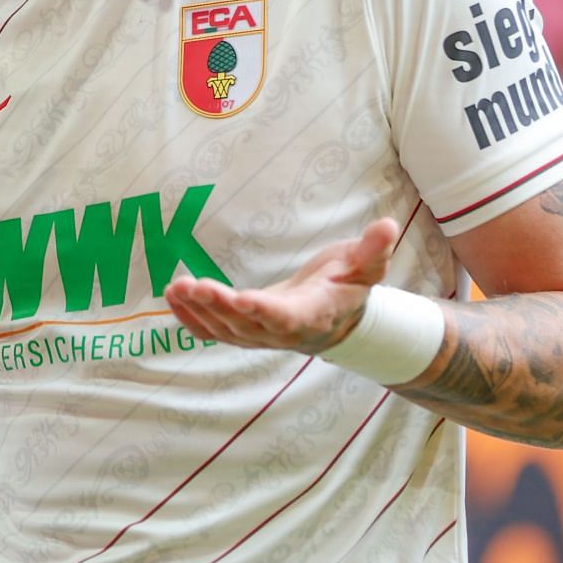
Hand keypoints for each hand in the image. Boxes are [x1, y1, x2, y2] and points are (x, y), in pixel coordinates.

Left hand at [164, 217, 399, 353]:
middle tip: (193, 284)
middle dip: (218, 305)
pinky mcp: (245, 332)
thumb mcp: (366, 267)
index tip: (243, 299)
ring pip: (225, 330)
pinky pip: (214, 331)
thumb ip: (374, 249)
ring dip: (198, 310)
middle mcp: (283, 332)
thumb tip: (388, 225)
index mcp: (312, 315)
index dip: (265, 311)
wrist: (339, 320)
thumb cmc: (350, 286)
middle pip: (246, 325)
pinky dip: (191, 319)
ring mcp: (261, 337)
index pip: (286, 317)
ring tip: (177, 286)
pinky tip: (174, 296)